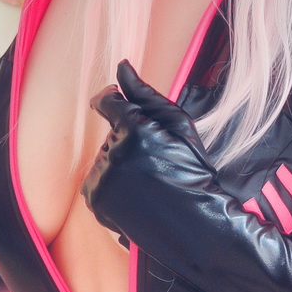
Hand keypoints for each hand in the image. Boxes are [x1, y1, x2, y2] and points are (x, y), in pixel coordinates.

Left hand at [82, 59, 217, 226]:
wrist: (195, 225)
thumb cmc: (193, 172)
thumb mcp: (179, 125)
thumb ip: (145, 94)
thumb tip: (121, 66)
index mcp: (135, 130)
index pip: (107, 101)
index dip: (112, 99)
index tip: (114, 102)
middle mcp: (113, 154)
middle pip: (109, 134)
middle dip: (127, 141)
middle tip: (155, 162)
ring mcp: (102, 179)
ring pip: (104, 157)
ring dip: (120, 164)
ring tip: (148, 182)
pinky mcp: (95, 200)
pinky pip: (96, 180)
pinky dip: (111, 184)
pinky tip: (135, 194)